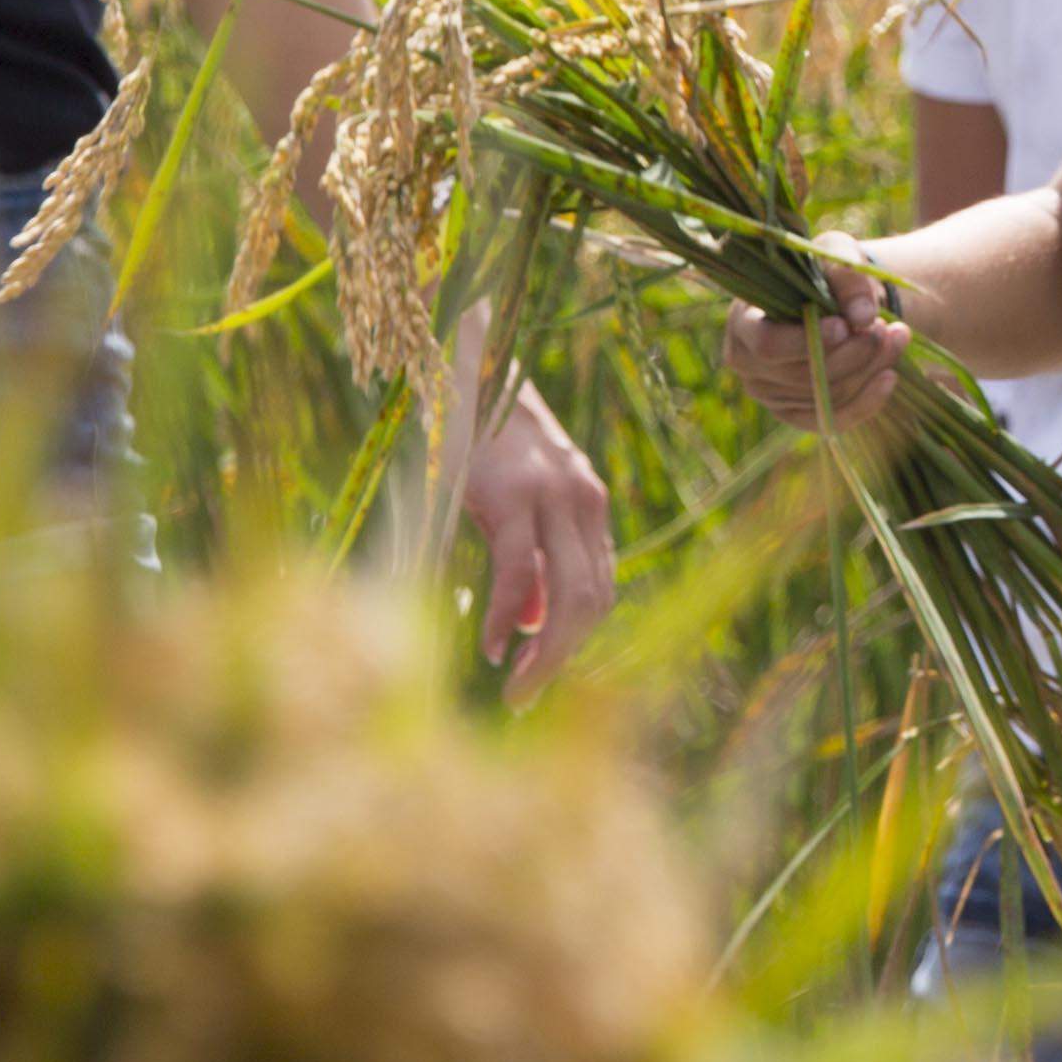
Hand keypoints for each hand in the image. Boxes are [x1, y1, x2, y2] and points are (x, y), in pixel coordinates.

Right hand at [458, 370, 617, 704]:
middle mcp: (583, 500)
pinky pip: (520, 571)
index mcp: (587, 504)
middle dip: (562, 661)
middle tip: (524, 701)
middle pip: (593, 602)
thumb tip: (528, 624)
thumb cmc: (476, 436)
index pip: (599, 590)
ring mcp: (553, 496)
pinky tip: (491, 648)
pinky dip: (505, 618)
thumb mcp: (513, 499)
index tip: (538, 678)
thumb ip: (531, 558)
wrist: (461, 361)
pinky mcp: (514, 494)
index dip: (574, 642)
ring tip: (514, 689)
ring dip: (543, 654)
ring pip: (569, 595)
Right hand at [726, 261, 914, 433]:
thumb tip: (862, 316)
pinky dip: (866, 402)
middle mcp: (747, 363)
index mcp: (744, 320)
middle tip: (886, 327)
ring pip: (823, 395)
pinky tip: (890, 377)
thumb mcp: (837, 256)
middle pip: (801, 374)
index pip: (767, 344)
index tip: (845, 326)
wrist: (836, 301)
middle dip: (852, 352)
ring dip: (868, 369)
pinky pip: (831, 419)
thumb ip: (849, 278)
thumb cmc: (827, 273)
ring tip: (898, 337)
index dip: (807, 340)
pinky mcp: (794, 413)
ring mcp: (769, 393)